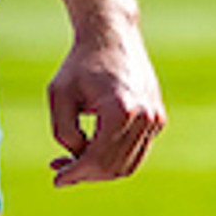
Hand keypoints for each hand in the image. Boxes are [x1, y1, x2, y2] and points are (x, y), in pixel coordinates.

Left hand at [46, 22, 165, 185]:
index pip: (98, 158)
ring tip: (74, 162)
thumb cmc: (81, 64)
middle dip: (86, 175)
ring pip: (128, 165)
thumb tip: (77, 158)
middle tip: (61, 171)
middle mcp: (145, 115)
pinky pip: (136, 152)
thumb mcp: (59, 95)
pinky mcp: (158, 118)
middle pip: (113, 166)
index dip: (75, 174)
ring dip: (100, 171)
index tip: (57, 179)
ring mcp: (155, 118)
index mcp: (121, 108)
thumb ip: (64, 131)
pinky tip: (91, 150)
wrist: (112, 35)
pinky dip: (114, 159)